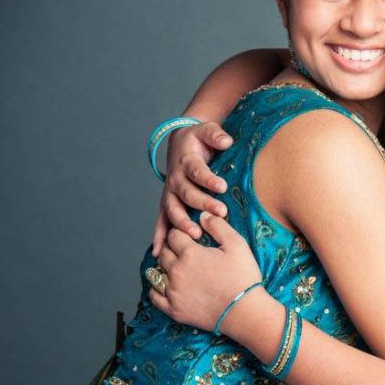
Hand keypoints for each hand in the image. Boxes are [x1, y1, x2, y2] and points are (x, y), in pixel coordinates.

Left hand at [148, 216, 263, 332]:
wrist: (244, 313)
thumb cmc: (243, 278)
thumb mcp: (237, 245)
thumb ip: (218, 226)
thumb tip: (202, 215)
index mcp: (190, 253)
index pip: (174, 235)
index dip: (182, 233)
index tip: (190, 237)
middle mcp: (177, 271)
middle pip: (164, 253)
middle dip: (172, 249)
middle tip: (184, 251)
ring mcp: (173, 292)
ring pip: (157, 272)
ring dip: (165, 267)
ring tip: (176, 268)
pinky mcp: (174, 310)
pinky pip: (154, 296)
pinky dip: (157, 288)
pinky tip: (166, 285)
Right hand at [152, 123, 232, 255]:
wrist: (181, 144)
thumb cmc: (198, 140)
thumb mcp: (207, 130)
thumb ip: (216, 134)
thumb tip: (226, 140)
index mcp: (186, 161)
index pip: (197, 171)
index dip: (208, 178)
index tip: (221, 186)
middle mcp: (175, 179)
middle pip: (187, 193)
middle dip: (203, 203)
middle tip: (221, 212)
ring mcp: (170, 193)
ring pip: (173, 210)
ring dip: (182, 223)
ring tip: (196, 235)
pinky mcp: (167, 204)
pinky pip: (161, 222)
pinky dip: (159, 237)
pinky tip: (158, 253)